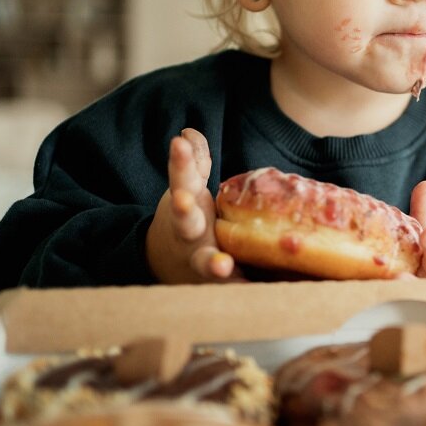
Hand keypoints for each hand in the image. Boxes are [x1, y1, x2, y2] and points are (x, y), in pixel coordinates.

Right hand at [146, 128, 242, 283]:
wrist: (171, 264)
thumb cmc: (189, 220)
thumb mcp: (186, 190)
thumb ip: (191, 164)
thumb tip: (189, 133)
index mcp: (185, 205)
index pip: (181, 178)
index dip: (180, 161)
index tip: (178, 143)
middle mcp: (190, 233)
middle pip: (185, 222)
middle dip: (182, 211)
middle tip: (182, 201)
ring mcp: (201, 258)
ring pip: (205, 262)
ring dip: (214, 264)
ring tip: (222, 266)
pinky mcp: (218, 282)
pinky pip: (232, 287)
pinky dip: (241, 290)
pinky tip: (254, 292)